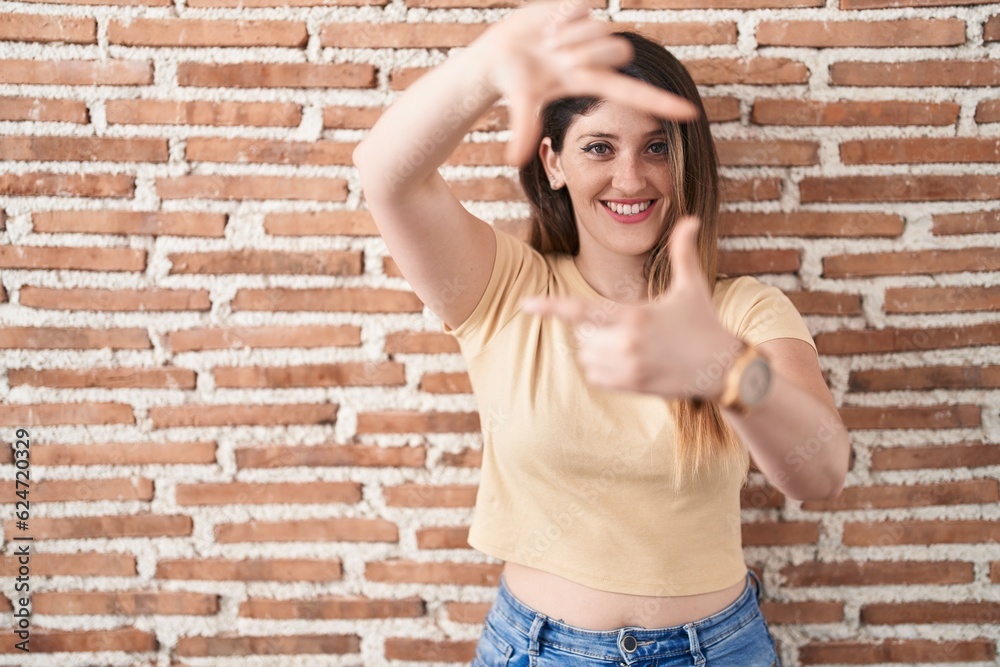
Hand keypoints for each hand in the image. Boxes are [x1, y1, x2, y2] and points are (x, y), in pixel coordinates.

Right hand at [481, 0, 698, 165]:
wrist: (498, 52)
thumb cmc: (514, 81)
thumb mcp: (523, 104)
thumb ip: (524, 129)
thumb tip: (514, 160)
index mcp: (592, 82)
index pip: (637, 94)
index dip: (662, 104)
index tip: (692, 114)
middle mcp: (599, 58)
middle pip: (621, 51)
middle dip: (587, 53)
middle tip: (557, 57)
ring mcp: (592, 33)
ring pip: (601, 28)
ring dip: (570, 37)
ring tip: (549, 44)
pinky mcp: (581, 9)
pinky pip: (584, 7)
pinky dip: (563, 17)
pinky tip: (549, 26)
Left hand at [518, 217, 741, 399]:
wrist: (723, 369)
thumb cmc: (705, 323)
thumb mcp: (694, 286)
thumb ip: (684, 251)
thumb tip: (689, 218)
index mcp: (635, 316)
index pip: (582, 311)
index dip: (551, 308)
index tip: (526, 306)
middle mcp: (627, 344)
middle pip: (581, 335)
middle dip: (591, 328)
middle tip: (621, 324)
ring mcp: (627, 368)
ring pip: (585, 356)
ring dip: (594, 348)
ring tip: (624, 342)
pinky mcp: (631, 386)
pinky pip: (594, 377)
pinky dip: (599, 368)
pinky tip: (623, 360)